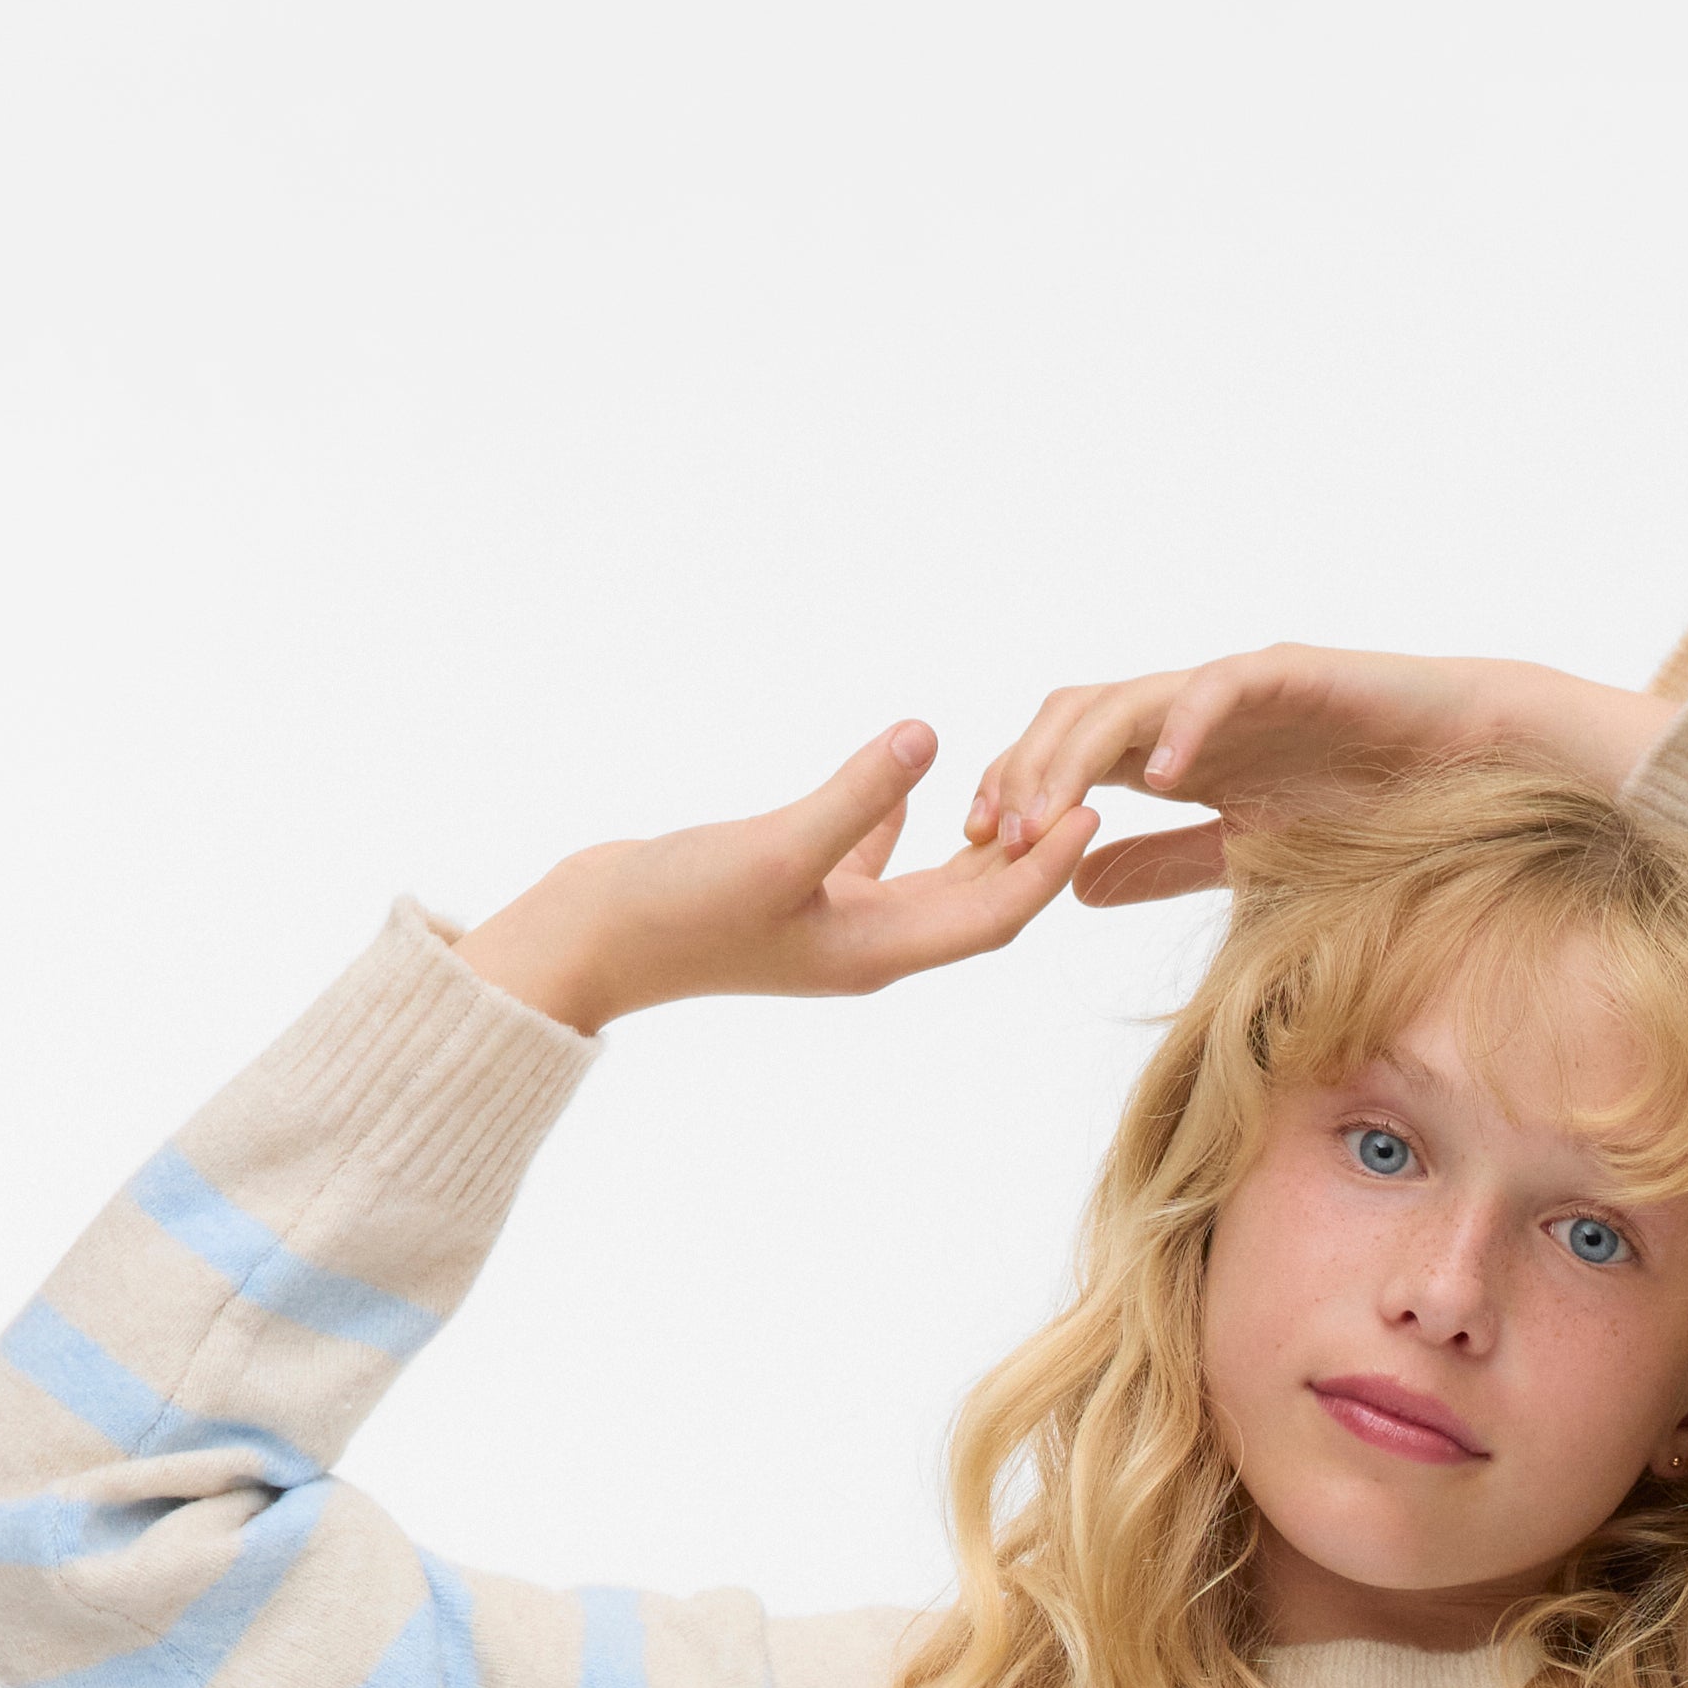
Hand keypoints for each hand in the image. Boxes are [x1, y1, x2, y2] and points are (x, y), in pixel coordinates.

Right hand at [456, 726, 1100, 1033]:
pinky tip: (920, 773)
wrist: (592, 939)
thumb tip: (930, 735)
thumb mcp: (775, 848)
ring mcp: (828, 923)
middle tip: (1089, 790)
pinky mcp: (792, 893)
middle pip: (974, 904)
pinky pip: (869, 854)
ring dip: (976, 839)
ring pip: (927, 880)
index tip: (1095, 807)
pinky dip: (901, 817)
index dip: (1048, 866)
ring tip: (1025, 784)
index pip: (990, 915)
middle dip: (1033, 855)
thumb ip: (856, 794)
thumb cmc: (676, 909)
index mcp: (875, 952)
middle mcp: (865, 946)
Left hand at [962, 647, 1673, 913]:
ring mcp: (1234, 689)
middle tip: (993, 834)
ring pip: (1127, 701)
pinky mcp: (1288, 676)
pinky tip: (1157, 778)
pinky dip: (1183, 729)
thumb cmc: (1362, 809)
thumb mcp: (1241, 856)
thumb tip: (1076, 886)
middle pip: (1077, 718)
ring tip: (1050, 814)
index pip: (1070, 758)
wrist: (1459, 764)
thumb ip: (1160, 863)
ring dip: (1078, 757)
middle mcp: (1191, 712)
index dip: (1019, 792)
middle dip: (1025, 772)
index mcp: (1174, 750)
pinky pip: (1218, 692)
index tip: (982, 848)